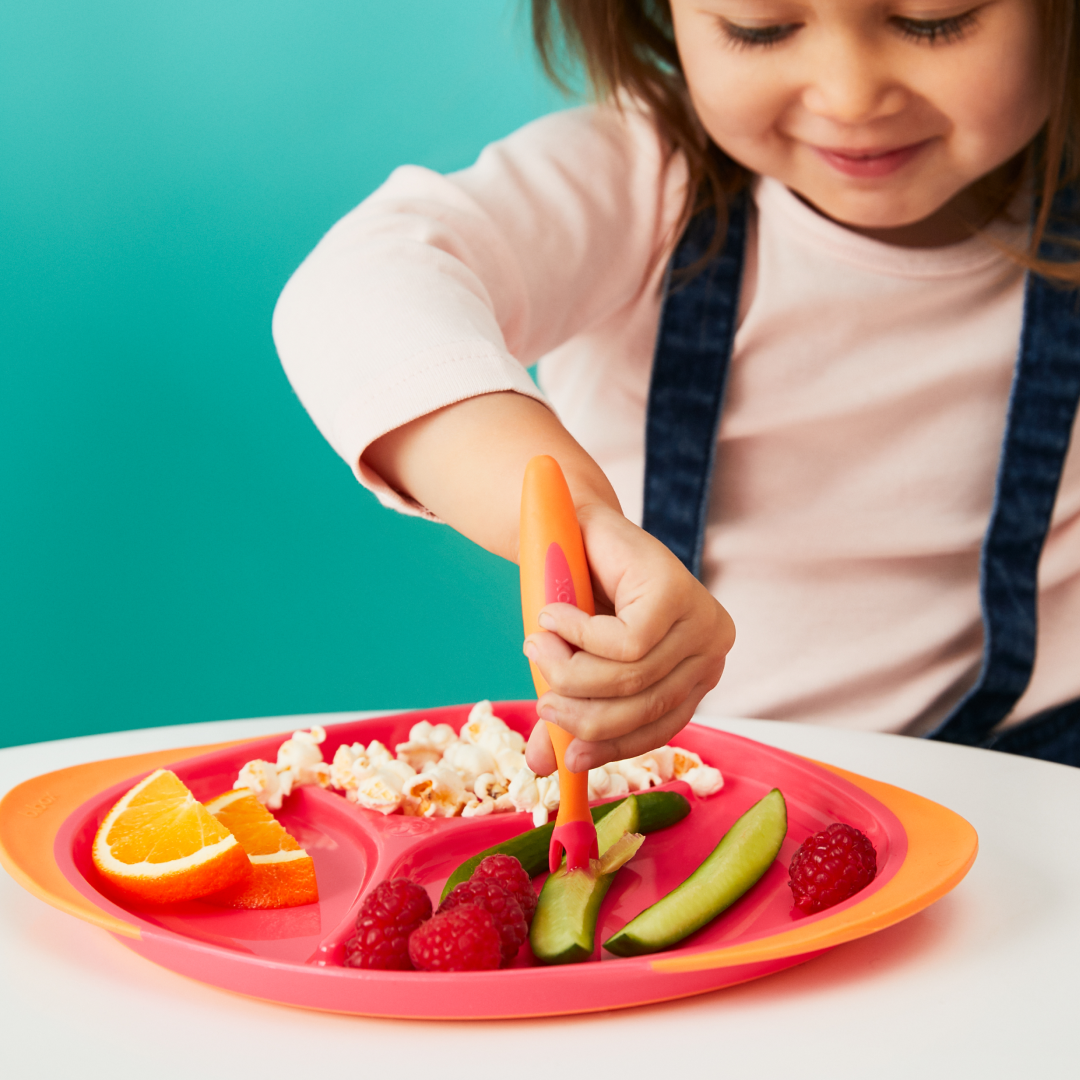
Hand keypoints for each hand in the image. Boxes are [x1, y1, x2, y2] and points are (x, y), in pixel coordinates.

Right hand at [523, 503, 734, 774]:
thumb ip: (571, 710)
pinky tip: (552, 616)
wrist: (575, 527)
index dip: (614, 749)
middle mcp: (711, 649)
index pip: (662, 728)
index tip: (569, 757)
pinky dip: (577, 635)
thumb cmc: (582, 599)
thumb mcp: (579, 664)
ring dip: (570, 671)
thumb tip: (544, 769)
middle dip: (582, 712)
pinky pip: (623, 642)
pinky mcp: (676, 591)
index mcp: (697, 673)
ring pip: (630, 676)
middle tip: (541, 701)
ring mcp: (699, 619)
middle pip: (644, 706)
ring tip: (536, 648)